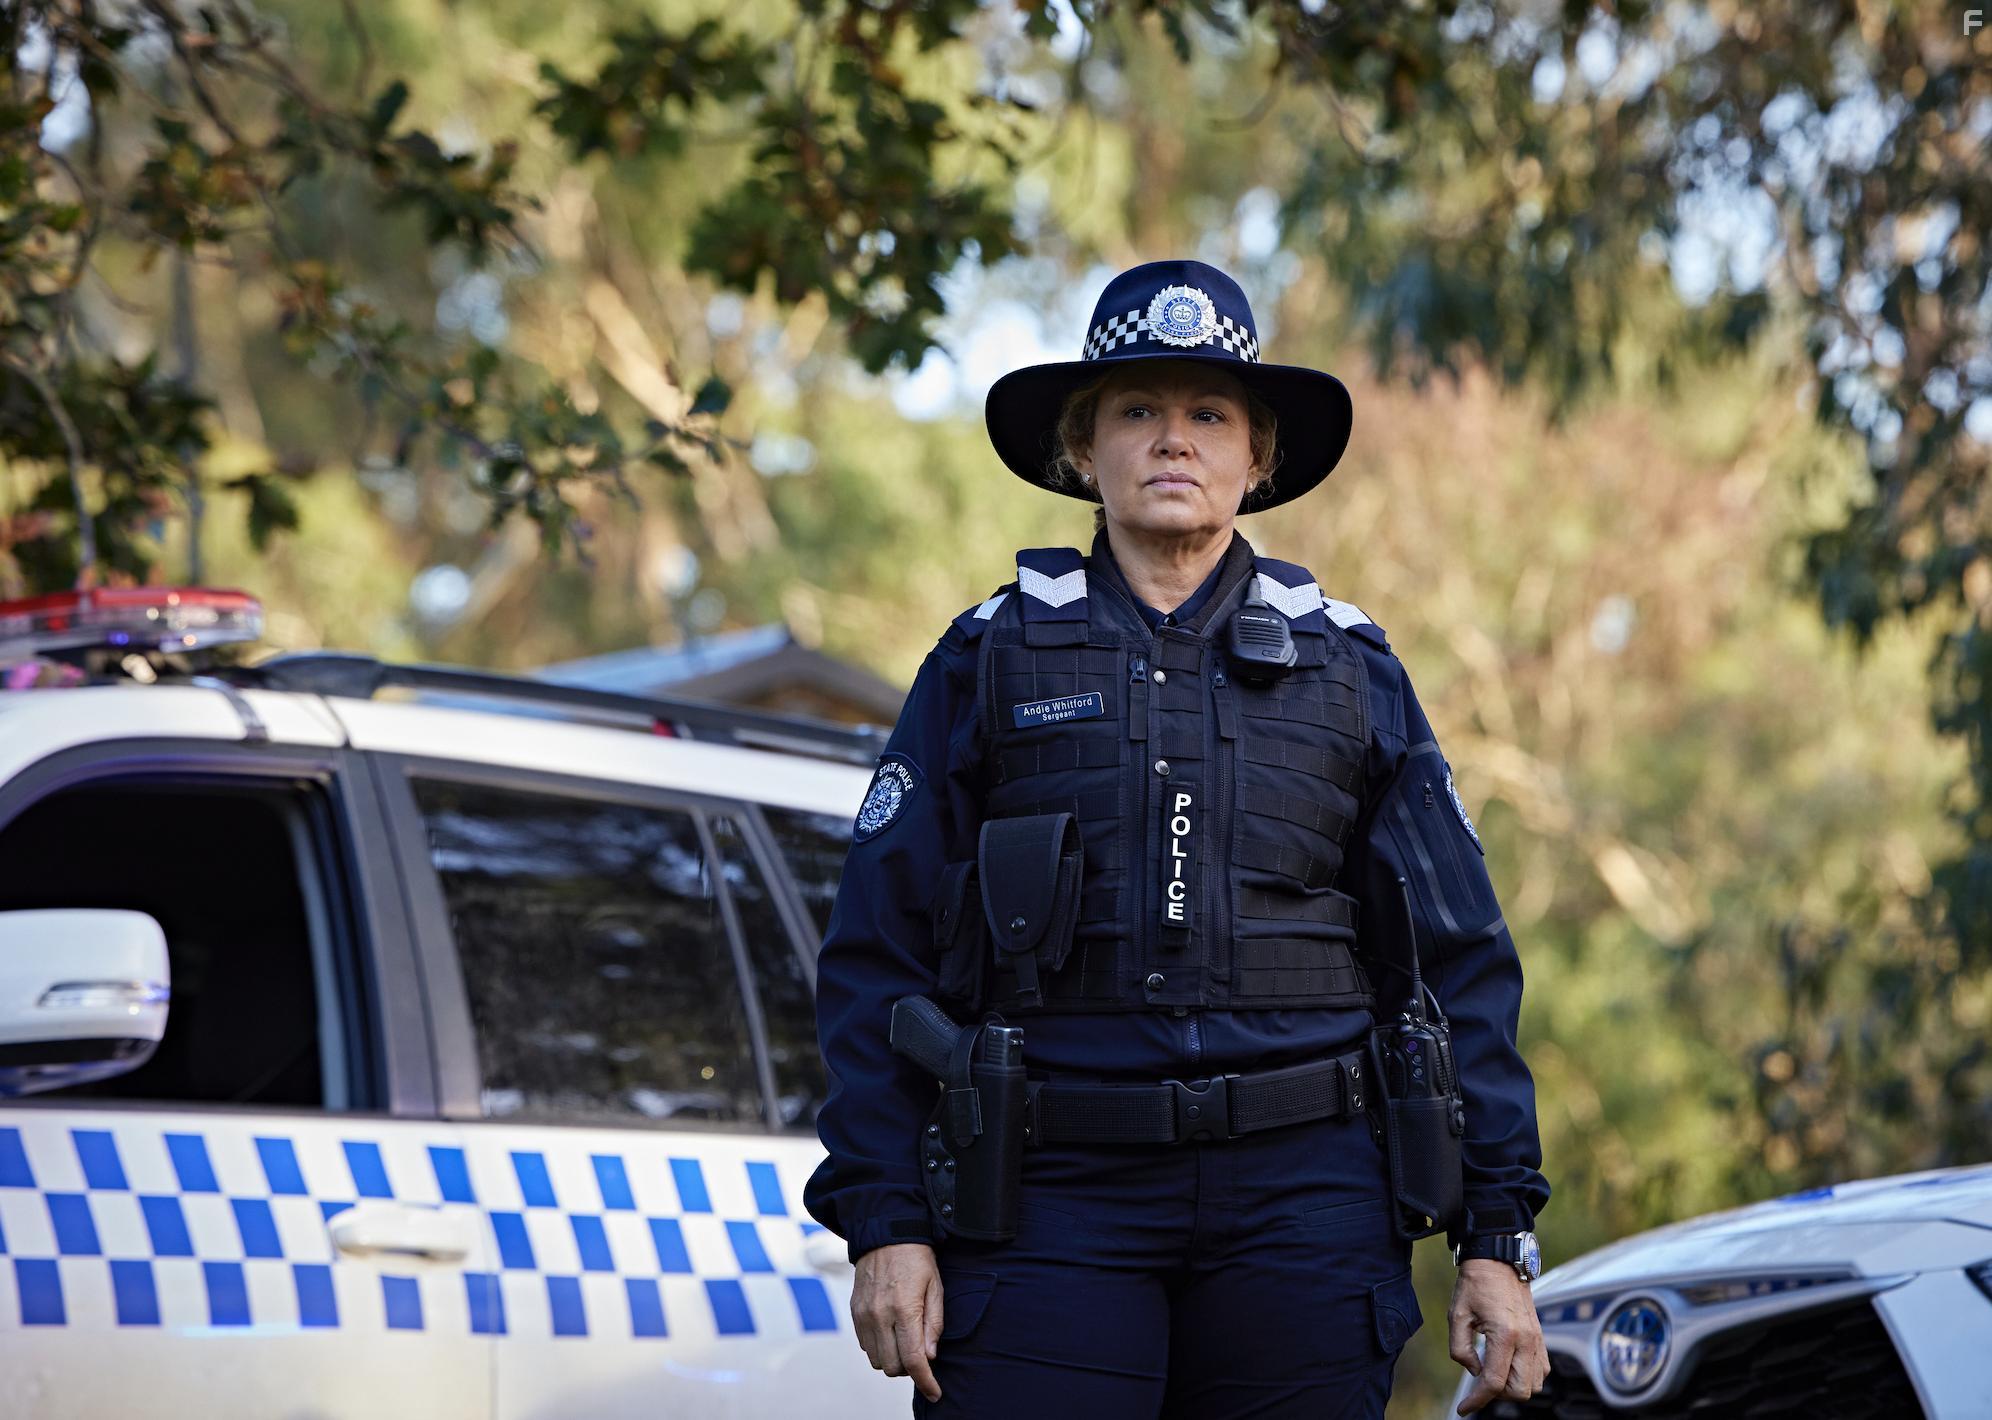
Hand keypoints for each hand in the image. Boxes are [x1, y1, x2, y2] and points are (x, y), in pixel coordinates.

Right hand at [850, 1242, 944, 1401]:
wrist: (885, 1234)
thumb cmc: (917, 1259)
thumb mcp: (936, 1287)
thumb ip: (934, 1323)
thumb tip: (930, 1356)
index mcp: (904, 1309)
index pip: (913, 1359)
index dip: (926, 1381)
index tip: (935, 1392)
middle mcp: (880, 1316)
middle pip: (892, 1367)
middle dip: (909, 1369)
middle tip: (921, 1355)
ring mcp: (864, 1315)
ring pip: (877, 1360)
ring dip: (893, 1360)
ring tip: (905, 1342)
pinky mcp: (855, 1312)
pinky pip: (865, 1346)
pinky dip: (879, 1348)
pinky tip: (890, 1333)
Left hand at [1450, 1258, 1548, 1414]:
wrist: (1498, 1260)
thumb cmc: (1475, 1284)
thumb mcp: (1457, 1315)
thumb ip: (1461, 1349)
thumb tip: (1474, 1371)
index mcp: (1505, 1334)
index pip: (1494, 1382)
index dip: (1477, 1400)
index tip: (1464, 1408)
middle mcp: (1527, 1340)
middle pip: (1519, 1391)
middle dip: (1497, 1395)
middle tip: (1479, 1384)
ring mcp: (1537, 1339)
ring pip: (1534, 1386)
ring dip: (1513, 1387)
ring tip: (1492, 1373)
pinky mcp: (1541, 1337)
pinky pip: (1542, 1372)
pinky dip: (1526, 1378)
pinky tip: (1507, 1367)